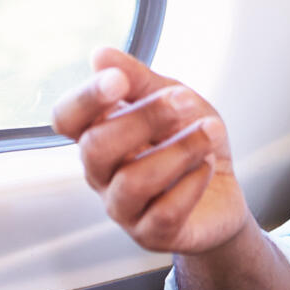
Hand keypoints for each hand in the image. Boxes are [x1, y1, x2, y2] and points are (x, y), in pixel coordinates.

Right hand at [52, 47, 253, 254]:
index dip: (86, 99)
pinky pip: (164, 212)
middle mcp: (102, 173)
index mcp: (99, 134)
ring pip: (133, 182)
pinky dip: (191, 184)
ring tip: (211, 132)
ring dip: (179, 150)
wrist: (223, 191)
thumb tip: (99, 54)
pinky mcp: (152, 234)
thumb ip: (139, 80)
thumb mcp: (173, 99)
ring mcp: (123, 208)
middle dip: (144, 118)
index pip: (66, 119)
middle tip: (184, 100)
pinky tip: (208, 166)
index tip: (119, 80)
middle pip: (97, 147)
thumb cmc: (188, 141)